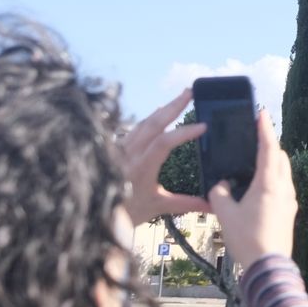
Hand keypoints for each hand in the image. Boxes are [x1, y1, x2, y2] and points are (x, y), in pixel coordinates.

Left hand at [120, 89, 209, 224]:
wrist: (95, 214)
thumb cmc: (127, 213)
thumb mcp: (158, 207)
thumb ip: (187, 203)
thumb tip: (212, 204)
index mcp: (141, 168)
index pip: (164, 142)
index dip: (184, 132)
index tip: (203, 126)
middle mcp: (129, 154)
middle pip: (153, 123)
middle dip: (173, 105)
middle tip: (190, 92)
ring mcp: (120, 149)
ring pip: (143, 123)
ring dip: (163, 109)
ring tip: (179, 99)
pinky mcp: (116, 149)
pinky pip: (134, 128)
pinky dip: (149, 119)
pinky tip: (157, 113)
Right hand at [208, 110, 296, 267]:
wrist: (269, 266)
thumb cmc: (247, 239)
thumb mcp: (225, 214)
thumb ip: (219, 194)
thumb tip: (221, 185)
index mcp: (269, 184)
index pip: (269, 148)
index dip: (264, 129)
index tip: (261, 114)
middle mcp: (283, 189)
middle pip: (280, 158)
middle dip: (269, 145)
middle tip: (256, 137)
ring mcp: (289, 201)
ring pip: (283, 173)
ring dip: (272, 162)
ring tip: (256, 161)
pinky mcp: (289, 212)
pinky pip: (283, 187)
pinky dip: (274, 178)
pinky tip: (260, 187)